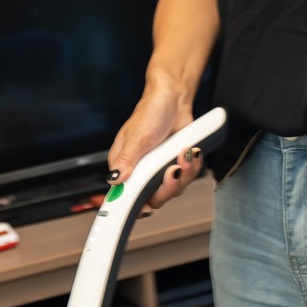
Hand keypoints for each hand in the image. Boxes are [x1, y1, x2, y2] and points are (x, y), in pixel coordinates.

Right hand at [107, 78, 205, 210]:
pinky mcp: (175, 167)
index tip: (145, 208)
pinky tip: (192, 153)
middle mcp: (141, 173)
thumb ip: (127, 161)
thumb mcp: (137, 137)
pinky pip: (186, 180)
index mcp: (125, 168)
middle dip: (167, 188)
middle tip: (173, 170)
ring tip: (185, 153)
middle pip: (154, 199)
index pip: (126, 197)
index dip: (135, 207)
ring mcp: (159, 172)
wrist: (173, 98)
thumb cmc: (150, 112)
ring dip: (184, 175)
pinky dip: (192, 168)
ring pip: (173, 191)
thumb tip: (115, 180)